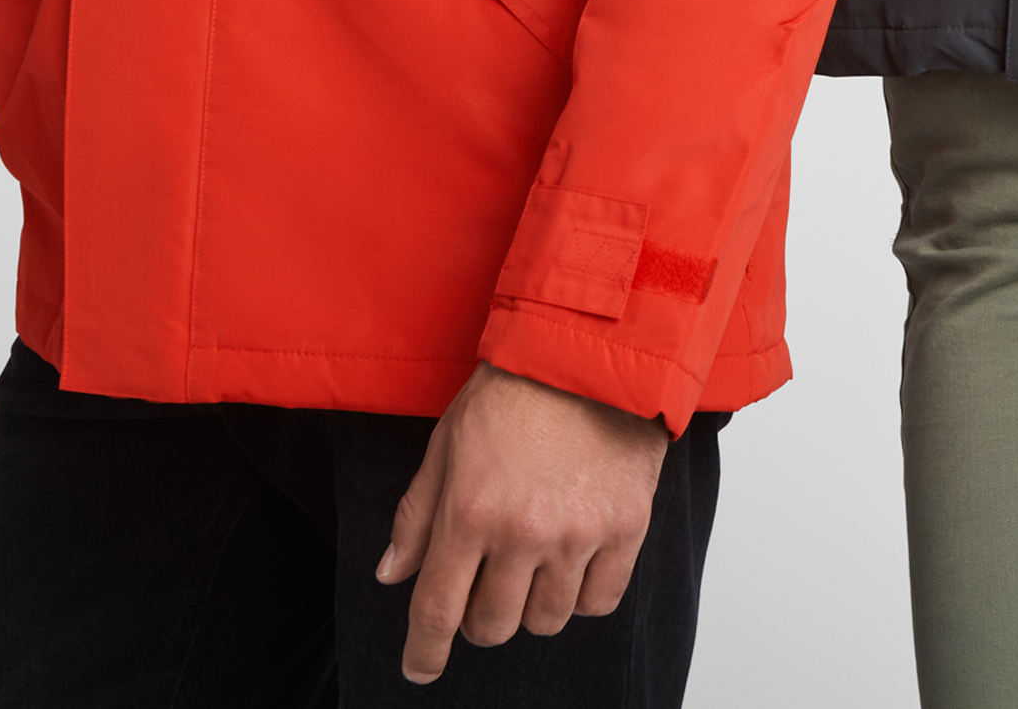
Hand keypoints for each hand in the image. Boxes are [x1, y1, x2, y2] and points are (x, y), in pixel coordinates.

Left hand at [378, 362, 669, 682]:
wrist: (592, 350)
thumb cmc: (513, 388)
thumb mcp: (448, 441)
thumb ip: (418, 514)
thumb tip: (392, 574)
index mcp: (470, 510)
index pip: (436, 610)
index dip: (423, 651)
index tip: (420, 667)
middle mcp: (523, 532)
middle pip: (491, 625)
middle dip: (479, 616)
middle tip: (486, 582)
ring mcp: (578, 534)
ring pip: (545, 621)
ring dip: (531, 604)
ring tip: (533, 561)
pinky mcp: (625, 528)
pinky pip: (598, 602)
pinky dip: (580, 595)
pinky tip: (572, 561)